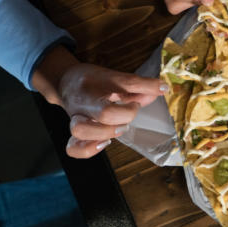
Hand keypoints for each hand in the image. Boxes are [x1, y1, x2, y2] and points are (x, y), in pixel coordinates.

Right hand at [31, 46, 165, 157]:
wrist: (65, 82)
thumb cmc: (94, 81)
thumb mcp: (115, 77)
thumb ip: (138, 86)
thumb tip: (162, 89)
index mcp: (98, 83)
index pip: (126, 83)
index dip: (147, 87)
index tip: (160, 88)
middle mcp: (85, 101)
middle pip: (104, 113)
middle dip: (125, 116)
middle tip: (132, 110)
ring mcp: (76, 118)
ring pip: (81, 129)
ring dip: (106, 132)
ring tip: (119, 128)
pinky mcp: (74, 133)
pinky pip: (73, 148)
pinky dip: (89, 149)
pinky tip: (104, 144)